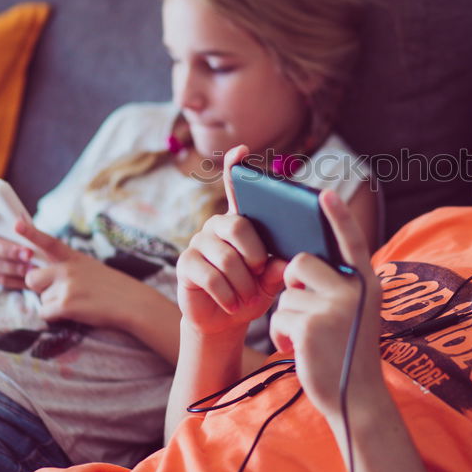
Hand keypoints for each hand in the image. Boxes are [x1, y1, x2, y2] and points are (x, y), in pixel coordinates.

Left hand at [15, 220, 138, 328]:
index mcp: (75, 258)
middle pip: (32, 278)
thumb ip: (70, 269)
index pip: (49, 243)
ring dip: (54, 306)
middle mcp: (68, 269)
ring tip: (79, 304)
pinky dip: (56, 317)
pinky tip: (76, 314)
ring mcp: (67, 286)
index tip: (16, 223)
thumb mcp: (92, 269)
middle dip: (40, 288)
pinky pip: (45, 314)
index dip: (31, 233)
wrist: (135, 304)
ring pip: (41, 299)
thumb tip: (45, 278)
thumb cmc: (115, 289)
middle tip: (62, 294)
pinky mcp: (66, 304)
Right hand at [175, 146, 286, 336]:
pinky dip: (228, 295)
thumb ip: (279, 268)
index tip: (242, 150)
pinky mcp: (185, 263)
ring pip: (228, 258)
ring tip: (247, 297)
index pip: (235, 188)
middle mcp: (217, 225)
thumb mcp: (271, 281)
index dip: (236, 167)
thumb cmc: (252, 293)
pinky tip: (232, 304)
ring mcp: (199, 242)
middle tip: (260, 275)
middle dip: (255, 256)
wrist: (224, 321)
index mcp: (240, 221)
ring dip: (244, 285)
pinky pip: (211, 277)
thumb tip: (285, 261)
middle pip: (238, 226)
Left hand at [269, 189, 384, 418]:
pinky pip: (278, 316)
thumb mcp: (353, 313)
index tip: (324, 193)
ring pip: (286, 295)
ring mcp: (334, 307)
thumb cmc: (347, 352)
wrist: (354, 398)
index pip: (351, 242)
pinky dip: (281, 335)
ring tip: (307, 339)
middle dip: (293, 286)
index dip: (338, 216)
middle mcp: (354, 290)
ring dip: (288, 318)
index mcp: (367, 283)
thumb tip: (299, 263)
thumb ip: (338, 286)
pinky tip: (299, 349)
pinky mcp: (311, 326)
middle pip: (301, 264)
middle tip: (306, 311)